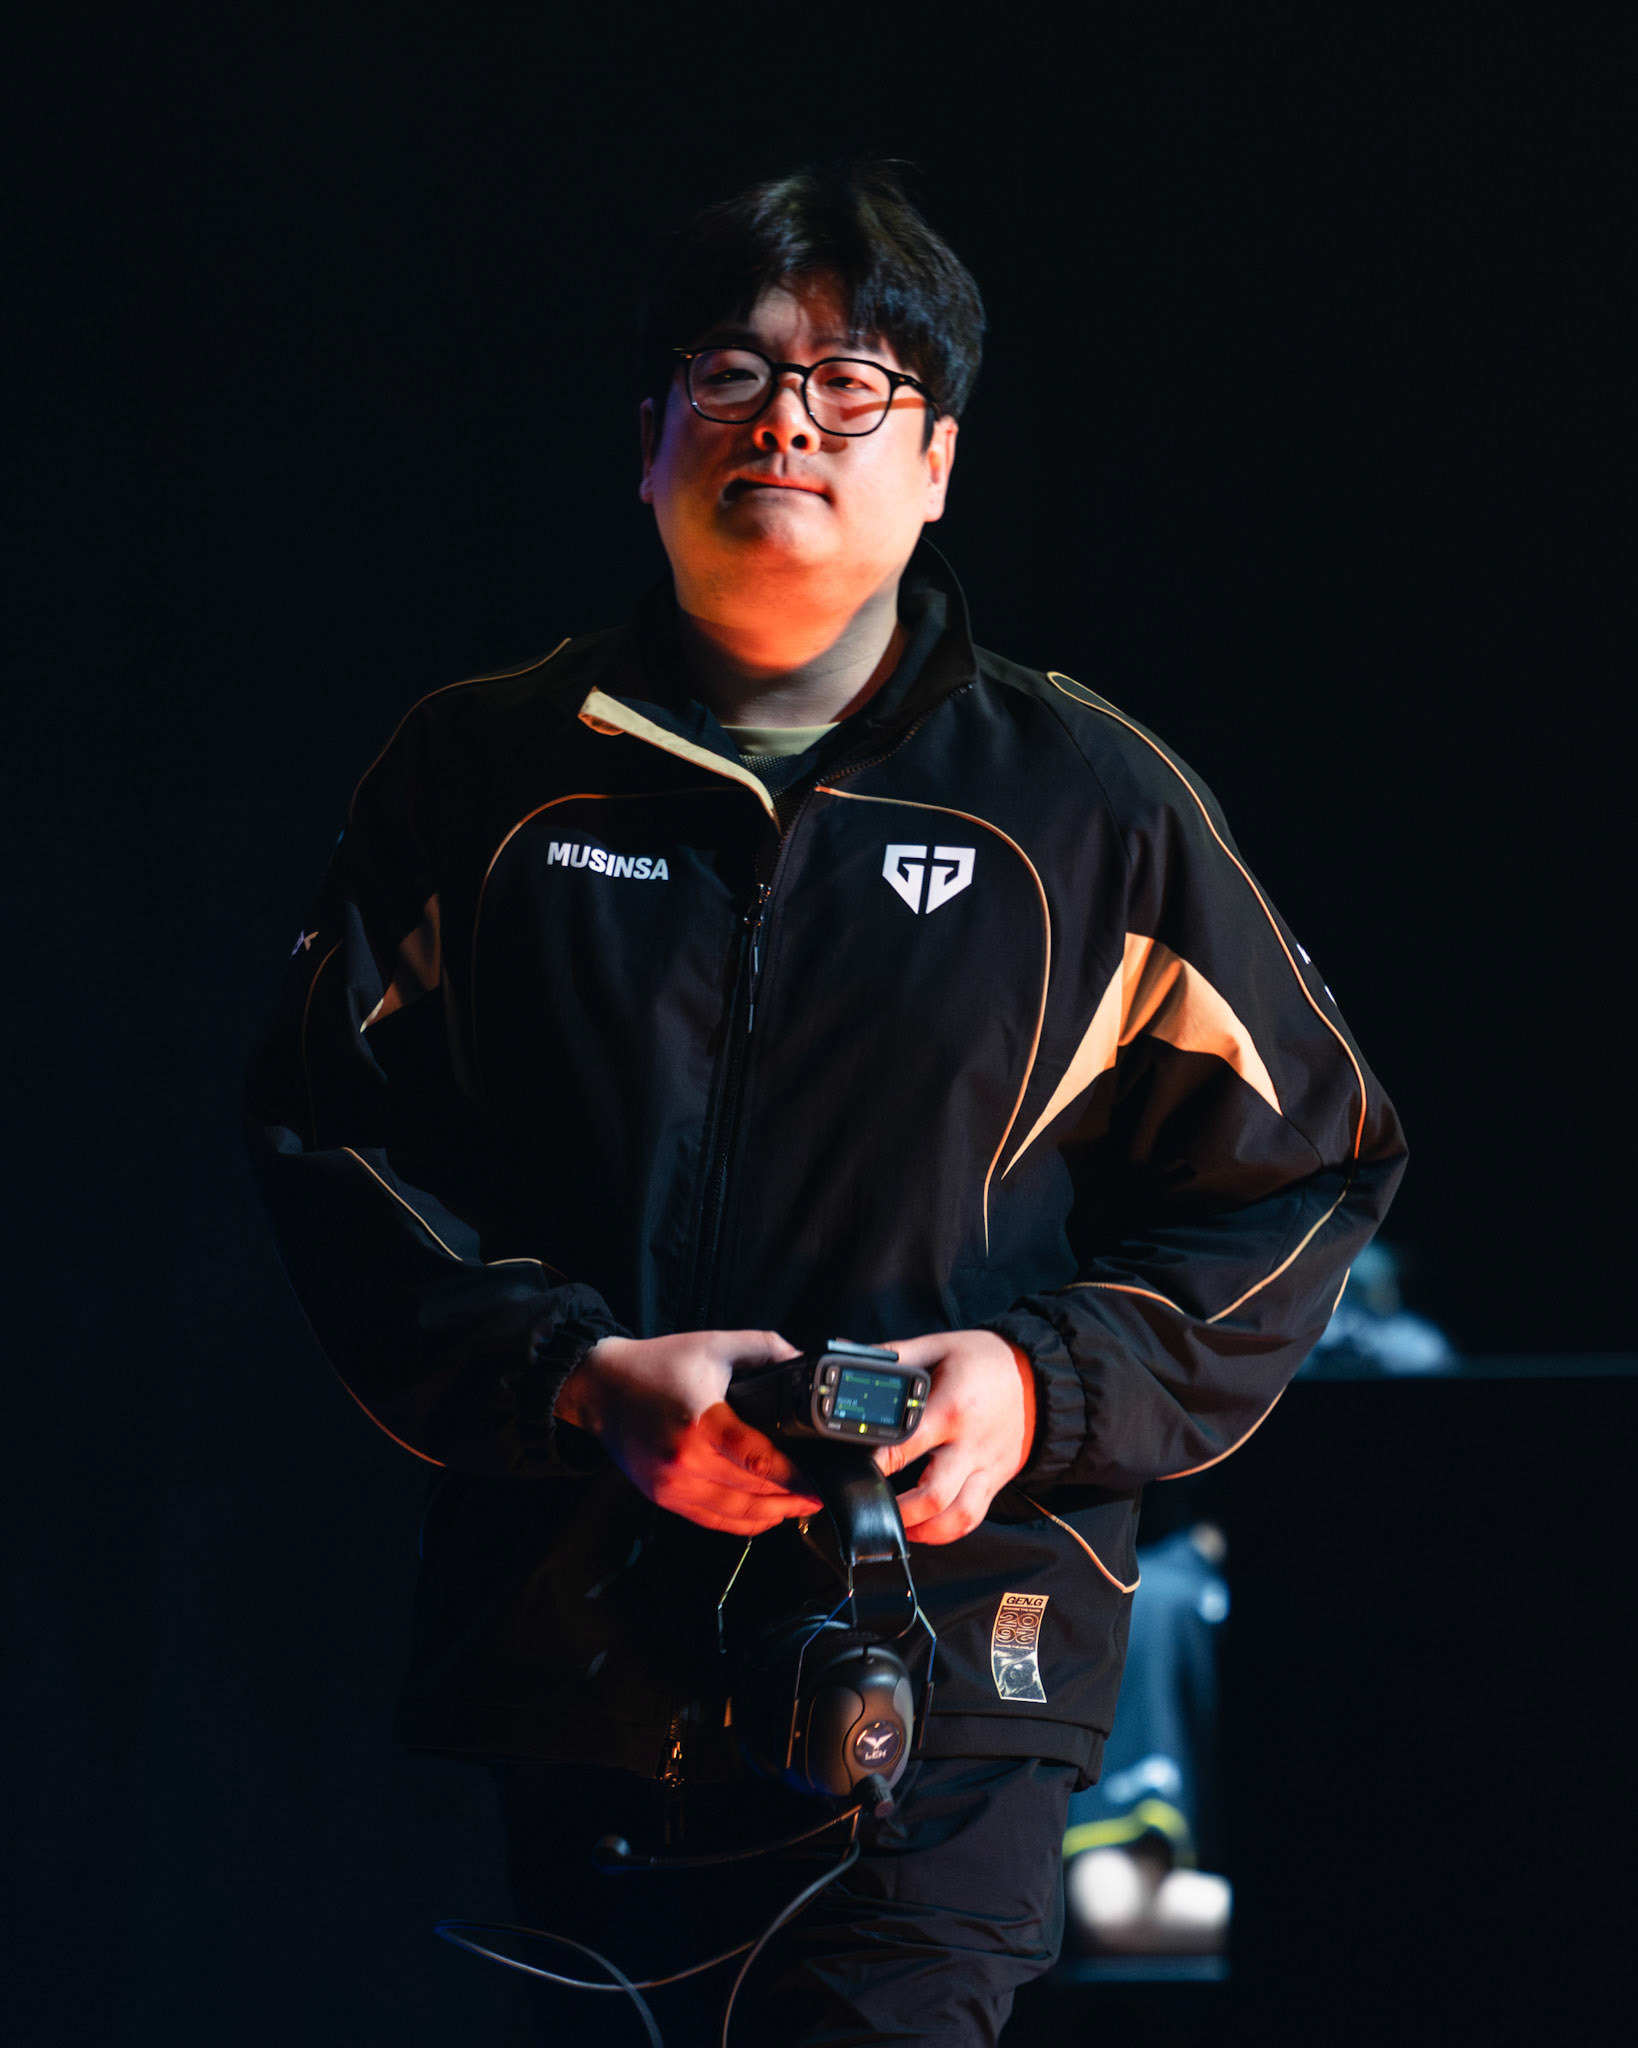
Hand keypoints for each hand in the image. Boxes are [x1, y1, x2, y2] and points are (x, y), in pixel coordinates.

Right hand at [554, 1329, 823, 1536]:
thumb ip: (764, 1348)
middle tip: (817, 1497)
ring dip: (770, 1515)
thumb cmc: (658, 1364)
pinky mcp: (662, 1496)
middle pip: (750, 1493)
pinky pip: (710, 1520)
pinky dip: (741, 1522)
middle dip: (790, 1499)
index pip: (757, 1460)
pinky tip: (764, 1515)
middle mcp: (685, 1460)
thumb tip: (802, 1359)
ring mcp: (671, 1483)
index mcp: (701, 1421)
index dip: (792, 1478)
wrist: (601, 1387)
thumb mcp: (714, 1344)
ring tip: (797, 1508)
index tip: (818, 1485)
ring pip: (733, 1514)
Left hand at [873, 1330, 1036, 1544]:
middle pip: (932, 1495)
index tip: (855, 1469)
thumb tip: (852, 1356)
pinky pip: (974, 1517)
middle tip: (870, 1503)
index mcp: (953, 1408)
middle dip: (897, 1509)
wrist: (1043, 1376)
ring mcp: (987, 1467)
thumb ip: (896, 1356)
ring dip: (923, 1530)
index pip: (908, 1444)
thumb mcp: (939, 1345)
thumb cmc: (986, 1359)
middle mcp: (971, 1445)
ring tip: (895, 1524)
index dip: (877, 1462)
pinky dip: (947, 1530)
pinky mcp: (996, 1480)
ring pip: (957, 1517)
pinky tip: (924, 1528)